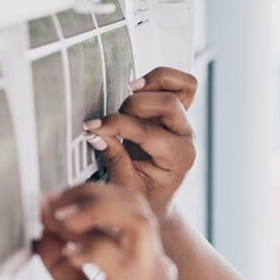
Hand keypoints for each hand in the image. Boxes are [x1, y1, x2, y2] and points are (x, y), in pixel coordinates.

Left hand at [35, 184, 176, 279]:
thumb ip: (68, 268)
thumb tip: (42, 236)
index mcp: (147, 267)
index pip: (129, 209)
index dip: (90, 194)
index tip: (54, 200)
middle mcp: (155, 270)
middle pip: (134, 204)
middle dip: (89, 193)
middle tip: (52, 203)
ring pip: (135, 220)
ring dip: (92, 210)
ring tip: (57, 218)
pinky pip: (117, 258)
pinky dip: (87, 247)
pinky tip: (64, 253)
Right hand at [84, 67, 197, 221]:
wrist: (159, 200)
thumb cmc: (144, 196)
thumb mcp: (125, 185)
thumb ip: (113, 158)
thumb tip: (96, 132)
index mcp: (179, 159)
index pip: (147, 132)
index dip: (115, 125)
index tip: (93, 126)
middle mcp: (186, 138)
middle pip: (168, 104)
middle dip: (133, 106)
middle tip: (114, 118)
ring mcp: (185, 123)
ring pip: (183, 87)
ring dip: (153, 83)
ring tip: (131, 89)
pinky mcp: (179, 113)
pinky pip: (183, 85)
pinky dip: (163, 79)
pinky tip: (140, 87)